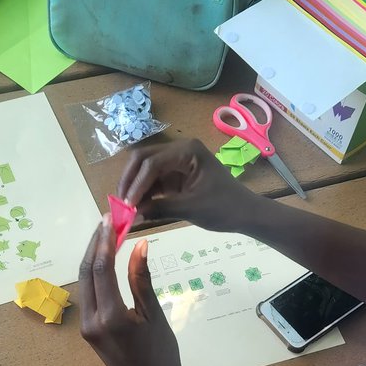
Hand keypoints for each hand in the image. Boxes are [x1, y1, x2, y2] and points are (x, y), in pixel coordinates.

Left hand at [78, 217, 187, 365]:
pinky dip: (94, 275)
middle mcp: (91, 320)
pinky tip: (105, 261)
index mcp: (110, 316)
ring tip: (106, 235)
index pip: (101, 268)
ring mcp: (86, 326)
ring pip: (84, 282)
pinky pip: (88, 295)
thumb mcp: (154, 314)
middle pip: (86, 272)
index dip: (105, 241)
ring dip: (92, 258)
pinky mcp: (88, 330)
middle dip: (94, 244)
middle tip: (106, 222)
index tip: (111, 220)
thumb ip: (142, 279)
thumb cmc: (161, 354)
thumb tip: (139, 245)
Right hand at [118, 139, 258, 230]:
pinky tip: (137, 207)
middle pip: (143, 159)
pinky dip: (144, 193)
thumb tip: (131, 215)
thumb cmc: (224, 208)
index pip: (152, 163)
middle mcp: (179, 150)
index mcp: (187, 151)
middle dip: (130, 180)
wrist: (245, 214)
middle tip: (120, 203)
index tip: (127, 204)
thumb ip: (160, 209)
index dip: (137, 184)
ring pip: (145, 170)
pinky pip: (153, 180)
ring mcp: (177, 162)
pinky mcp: (176, 175)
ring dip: (135, 187)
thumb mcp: (190, 209)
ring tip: (126, 208)